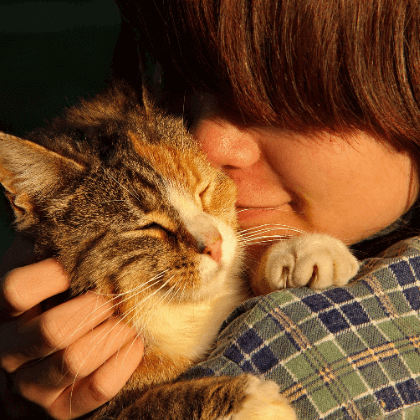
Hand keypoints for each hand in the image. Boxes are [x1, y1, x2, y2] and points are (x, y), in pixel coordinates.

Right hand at [0, 258, 143, 419]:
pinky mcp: (60, 407)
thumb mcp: (45, 265)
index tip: (82, 265)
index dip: (52, 274)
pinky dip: (122, 363)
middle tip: (113, 295)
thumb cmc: (55, 294)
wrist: (51, 339)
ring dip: (111, 334)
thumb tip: (89, 225)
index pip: (16, 290)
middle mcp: (11, 350)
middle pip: (52, 330)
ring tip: (127, 317)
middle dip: (94, 307)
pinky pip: (96, 390)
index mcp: (4, 310)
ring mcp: (32, 383)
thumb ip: (56, 246)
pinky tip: (134, 341)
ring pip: (75, 361)